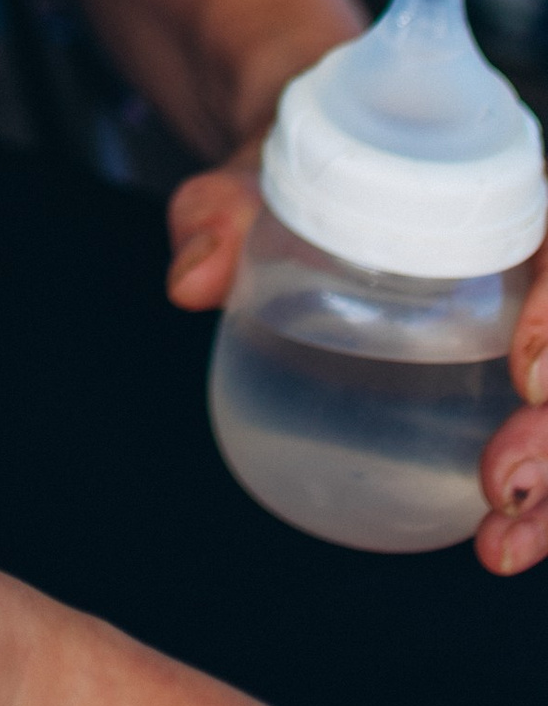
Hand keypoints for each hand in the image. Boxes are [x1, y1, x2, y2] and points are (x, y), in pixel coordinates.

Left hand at [167, 147, 547, 584]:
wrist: (324, 159)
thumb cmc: (317, 160)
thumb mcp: (262, 166)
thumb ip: (222, 207)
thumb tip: (192, 279)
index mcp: (509, 184)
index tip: (527, 378)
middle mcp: (534, 255)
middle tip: (498, 486)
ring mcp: (529, 321)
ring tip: (499, 546)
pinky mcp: (510, 372)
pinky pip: (542, 430)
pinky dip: (539, 499)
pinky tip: (494, 542)